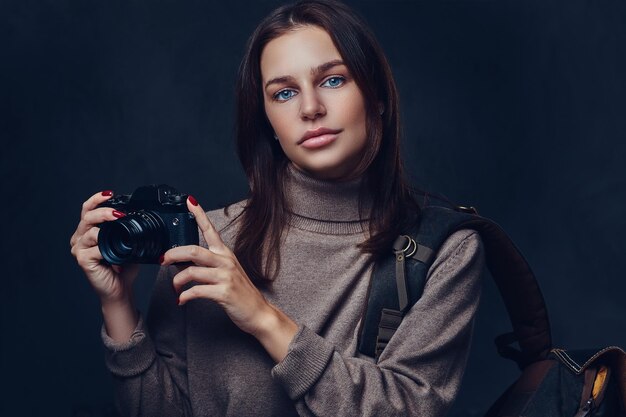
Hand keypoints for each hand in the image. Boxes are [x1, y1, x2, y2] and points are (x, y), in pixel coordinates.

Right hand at [70, 191, 138, 303]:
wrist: (120, 288)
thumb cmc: (123, 266)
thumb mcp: (127, 242)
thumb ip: (127, 230)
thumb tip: (140, 216)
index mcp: (88, 231)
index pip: (88, 209)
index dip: (97, 199)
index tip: (110, 193)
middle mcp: (79, 238)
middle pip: (88, 217)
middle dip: (104, 212)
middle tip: (120, 214)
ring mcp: (79, 249)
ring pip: (91, 232)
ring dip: (108, 231)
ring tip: (122, 236)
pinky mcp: (82, 260)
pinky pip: (95, 248)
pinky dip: (107, 249)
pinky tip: (116, 254)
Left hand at [163, 196, 297, 360]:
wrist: (258, 312)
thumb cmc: (240, 293)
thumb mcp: (225, 273)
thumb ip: (206, 265)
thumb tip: (182, 262)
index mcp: (225, 254)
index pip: (210, 230)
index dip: (199, 214)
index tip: (189, 200)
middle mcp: (225, 262)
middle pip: (193, 251)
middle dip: (173, 254)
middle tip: (163, 260)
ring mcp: (225, 277)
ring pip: (192, 271)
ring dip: (177, 280)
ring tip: (175, 288)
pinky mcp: (224, 293)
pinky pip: (197, 291)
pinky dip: (184, 296)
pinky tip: (182, 300)